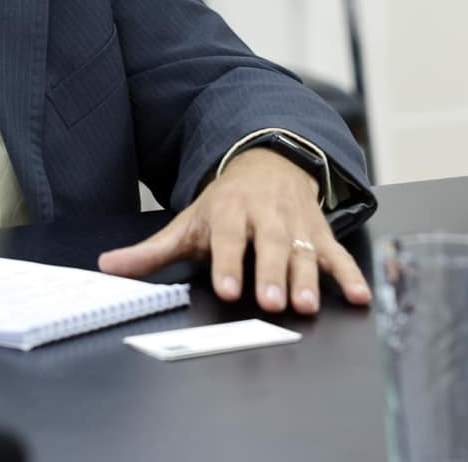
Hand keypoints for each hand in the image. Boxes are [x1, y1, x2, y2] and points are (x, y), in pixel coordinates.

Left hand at [96, 146, 369, 314]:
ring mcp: (295, 223)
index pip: (227, 237)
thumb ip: (151, 252)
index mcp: (228, 211)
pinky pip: (337, 253)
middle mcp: (264, 215)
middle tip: (273, 302)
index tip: (227, 288)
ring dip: (308, 278)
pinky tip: (360, 296)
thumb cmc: (223, 204)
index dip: (227, 262)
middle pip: (269, 245)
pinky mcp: (319, 232)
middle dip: (271, 273)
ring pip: (303, 251)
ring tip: (308, 305)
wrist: (267, 162)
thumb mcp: (187, 222)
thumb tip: (107, 267)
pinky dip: (349, 274)